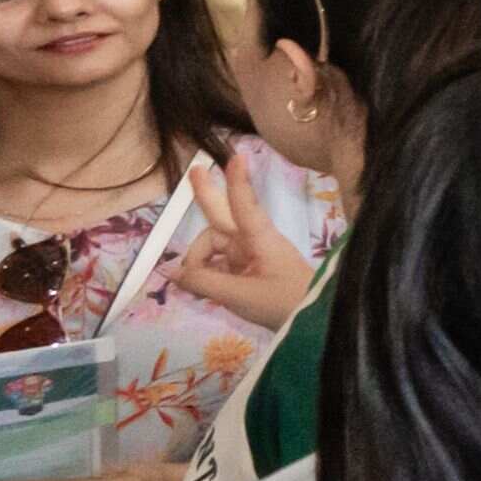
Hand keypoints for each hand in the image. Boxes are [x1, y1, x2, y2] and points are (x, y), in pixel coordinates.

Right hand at [165, 158, 313, 330]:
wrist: (310, 323)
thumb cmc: (282, 304)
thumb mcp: (238, 295)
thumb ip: (201, 281)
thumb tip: (170, 271)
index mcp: (260, 238)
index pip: (245, 205)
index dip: (237, 182)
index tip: (237, 157)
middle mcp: (253, 240)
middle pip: (221, 217)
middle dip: (207, 195)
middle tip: (194, 172)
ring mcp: (250, 254)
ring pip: (213, 247)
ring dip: (198, 261)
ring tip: (192, 285)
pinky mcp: (248, 269)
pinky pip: (218, 264)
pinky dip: (206, 273)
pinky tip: (196, 288)